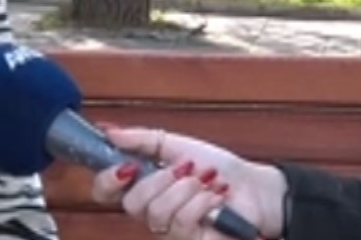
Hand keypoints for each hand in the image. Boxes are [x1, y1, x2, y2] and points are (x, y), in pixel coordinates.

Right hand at [90, 125, 287, 239]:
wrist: (255, 188)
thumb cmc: (219, 168)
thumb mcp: (177, 145)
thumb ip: (141, 138)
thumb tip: (108, 130)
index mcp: (143, 186)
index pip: (105, 193)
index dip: (107, 181)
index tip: (128, 165)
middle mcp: (152, 212)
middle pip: (131, 204)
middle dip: (160, 180)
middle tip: (185, 168)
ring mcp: (171, 231)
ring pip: (157, 213)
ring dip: (186, 189)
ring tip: (206, 181)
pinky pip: (182, 223)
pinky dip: (202, 203)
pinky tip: (215, 197)